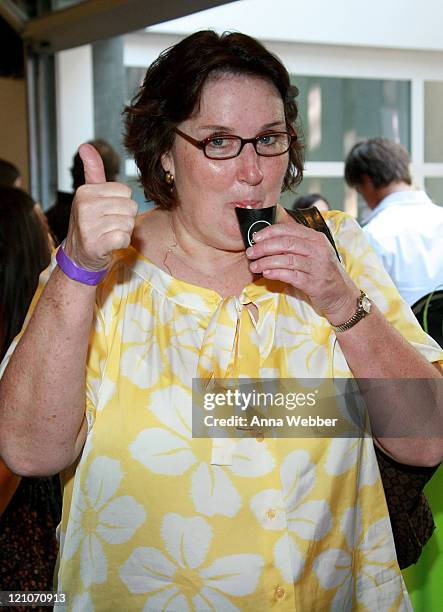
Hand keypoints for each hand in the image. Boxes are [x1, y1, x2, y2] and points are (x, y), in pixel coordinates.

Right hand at [64, 143, 137, 270]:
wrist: (79, 256)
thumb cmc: (89, 223)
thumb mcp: (89, 195)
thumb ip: (92, 171)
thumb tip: (85, 146)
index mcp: (85, 191)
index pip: (126, 191)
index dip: (123, 203)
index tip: (108, 212)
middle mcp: (85, 206)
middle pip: (130, 207)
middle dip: (125, 218)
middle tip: (110, 225)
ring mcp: (89, 226)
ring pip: (129, 223)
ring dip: (123, 231)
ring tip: (109, 234)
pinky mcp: (95, 244)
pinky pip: (124, 238)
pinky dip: (121, 243)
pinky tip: (109, 244)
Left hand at [245, 220, 359, 323]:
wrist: (341, 295)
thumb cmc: (323, 272)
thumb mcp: (314, 253)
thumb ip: (296, 244)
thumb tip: (268, 238)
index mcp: (317, 238)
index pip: (290, 229)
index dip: (270, 232)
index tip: (255, 237)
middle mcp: (319, 250)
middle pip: (286, 243)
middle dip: (264, 247)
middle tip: (251, 252)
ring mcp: (318, 267)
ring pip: (287, 259)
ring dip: (266, 262)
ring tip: (254, 266)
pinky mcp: (314, 283)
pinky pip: (291, 276)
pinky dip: (276, 273)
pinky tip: (266, 274)